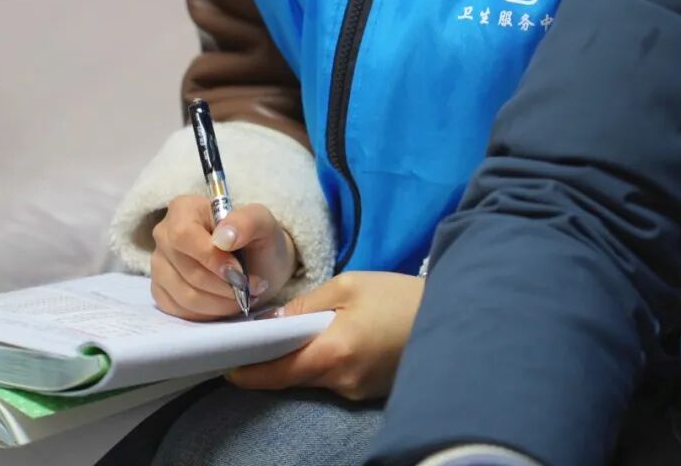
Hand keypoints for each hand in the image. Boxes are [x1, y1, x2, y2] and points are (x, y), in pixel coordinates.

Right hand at [151, 195, 296, 320]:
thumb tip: (224, 238)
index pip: (184, 235)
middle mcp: (164, 235)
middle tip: (253, 286)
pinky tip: (227, 303)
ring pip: (185, 295)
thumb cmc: (258, 239)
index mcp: (184, 209)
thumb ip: (247, 221)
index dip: (211, 258)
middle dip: (225, 285)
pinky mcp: (162, 291)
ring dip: (221, 302)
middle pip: (187, 270)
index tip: (239, 272)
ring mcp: (159, 265)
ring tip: (244, 295)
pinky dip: (210, 313)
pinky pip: (181, 311)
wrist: (259, 263)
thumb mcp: (263, 223)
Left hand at [227, 272, 424, 399]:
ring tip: (297, 331)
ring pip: (313, 379)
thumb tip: (273, 321)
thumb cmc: (401, 297)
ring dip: (300, 359)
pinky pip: (334, 379)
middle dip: (272, 360)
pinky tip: (332, 340)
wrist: (455, 316)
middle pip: (290, 378)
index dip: (246, 371)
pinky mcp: (370, 392)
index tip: (225, 362)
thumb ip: (307, 305)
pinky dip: (324, 362)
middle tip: (256, 337)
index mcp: (333, 353)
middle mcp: (342, 382)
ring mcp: (357, 391)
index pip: (274, 374)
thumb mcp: (350, 286)